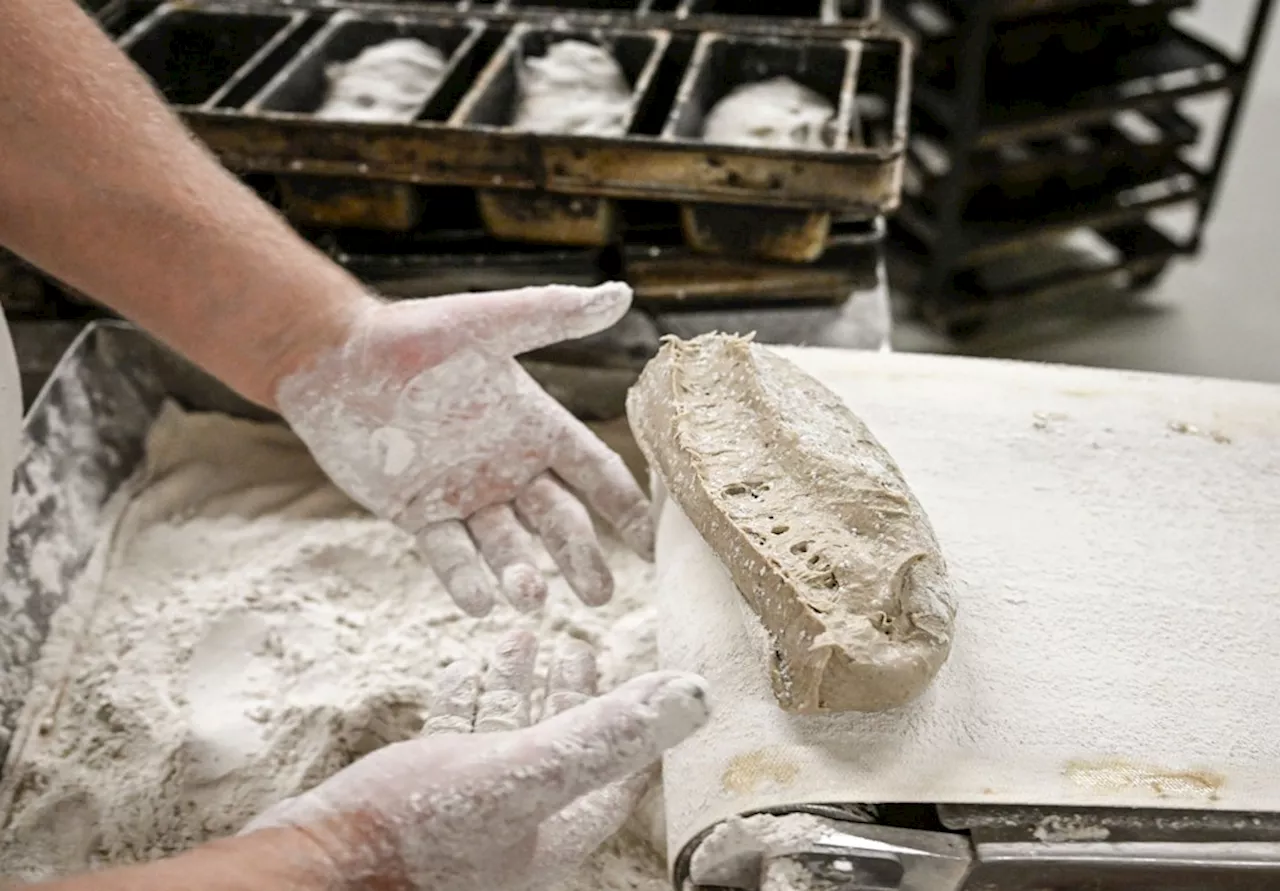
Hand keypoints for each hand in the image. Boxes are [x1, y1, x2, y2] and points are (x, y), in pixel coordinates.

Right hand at [241, 631, 708, 890]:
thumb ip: (601, 735)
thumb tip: (693, 696)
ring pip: (508, 737)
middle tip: (579, 644)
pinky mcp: (425, 803)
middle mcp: (523, 826)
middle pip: (565, 747)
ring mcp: (473, 817)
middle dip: (573, 692)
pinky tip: (463, 663)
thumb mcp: (519, 774)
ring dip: (517, 685)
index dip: (638, 720)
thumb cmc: (413, 834)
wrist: (316, 871)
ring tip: (523, 634)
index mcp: (559, 830)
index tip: (645, 665)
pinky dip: (466, 700)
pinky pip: (458, 742)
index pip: (621, 773)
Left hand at [274, 283, 651, 615]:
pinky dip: (465, 579)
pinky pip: (450, 554)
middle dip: (580, 556)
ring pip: (506, 545)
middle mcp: (508, 465)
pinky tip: (481, 602)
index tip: (648, 544)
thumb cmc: (411, 334)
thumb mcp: (488, 324)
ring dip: (522, 574)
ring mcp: (465, 493)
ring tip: (531, 598)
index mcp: (535, 425)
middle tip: (600, 596)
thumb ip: (554, 315)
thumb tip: (622, 293)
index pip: (594, 472)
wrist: (331, 359)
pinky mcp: (420, 512)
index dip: (622, 505)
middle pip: (557, 520)